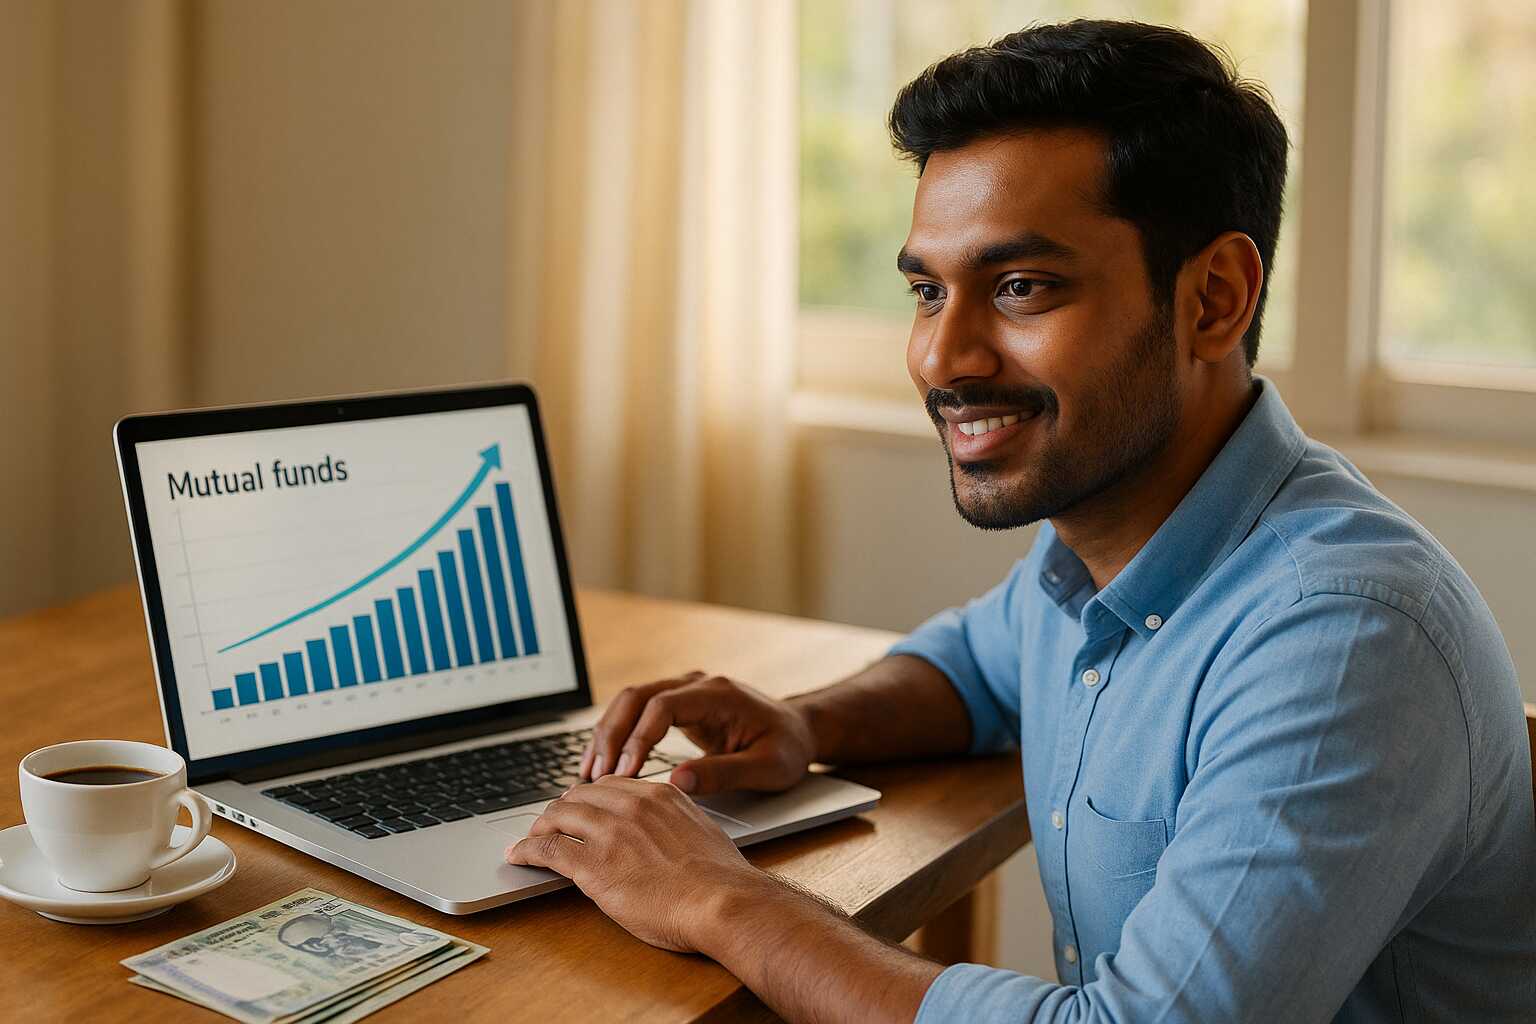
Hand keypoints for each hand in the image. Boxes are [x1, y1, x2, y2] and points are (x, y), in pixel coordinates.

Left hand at [505, 776, 768, 951]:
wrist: (724, 901)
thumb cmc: (721, 879)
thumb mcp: (701, 833)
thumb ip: (677, 824)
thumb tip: (671, 834)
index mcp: (659, 795)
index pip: (611, 785)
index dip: (590, 799)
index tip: (583, 810)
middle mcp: (631, 805)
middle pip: (579, 796)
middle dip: (561, 810)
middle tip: (551, 825)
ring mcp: (610, 832)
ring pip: (558, 816)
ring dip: (540, 828)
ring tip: (532, 840)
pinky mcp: (593, 864)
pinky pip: (548, 849)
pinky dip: (528, 850)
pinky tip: (519, 856)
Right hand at [581, 672, 814, 794]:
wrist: (798, 730)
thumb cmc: (787, 748)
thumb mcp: (766, 768)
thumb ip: (723, 774)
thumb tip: (676, 783)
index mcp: (717, 694)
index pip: (663, 706)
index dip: (638, 739)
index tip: (624, 773)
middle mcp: (696, 684)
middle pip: (636, 697)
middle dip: (611, 736)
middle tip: (595, 777)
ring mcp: (684, 691)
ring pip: (629, 702)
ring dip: (606, 736)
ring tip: (589, 774)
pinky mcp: (677, 705)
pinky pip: (636, 713)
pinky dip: (616, 736)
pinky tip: (602, 764)